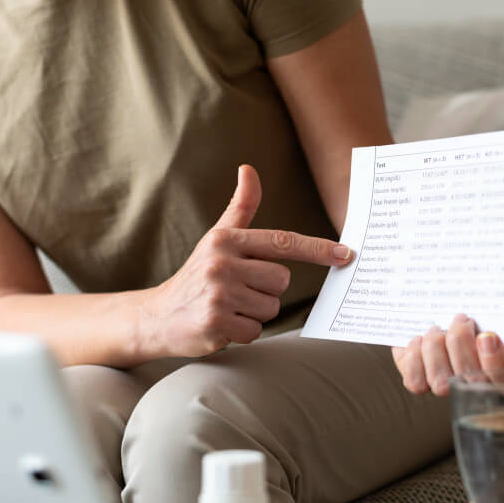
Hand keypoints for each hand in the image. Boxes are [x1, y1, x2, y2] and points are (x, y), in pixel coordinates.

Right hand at [144, 165, 352, 357]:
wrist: (157, 315)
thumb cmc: (196, 275)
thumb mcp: (217, 238)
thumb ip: (240, 207)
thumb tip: (249, 169)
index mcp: (226, 240)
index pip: (282, 241)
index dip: (317, 249)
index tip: (345, 254)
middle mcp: (221, 263)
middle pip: (281, 281)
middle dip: (266, 291)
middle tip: (238, 292)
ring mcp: (218, 293)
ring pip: (270, 308)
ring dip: (254, 313)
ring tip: (229, 308)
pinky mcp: (215, 322)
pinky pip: (255, 331)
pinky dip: (243, 333)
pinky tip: (222, 325)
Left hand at [391, 314, 503, 396]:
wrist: (438, 315)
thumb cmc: (471, 318)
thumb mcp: (492, 316)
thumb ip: (499, 324)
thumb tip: (492, 331)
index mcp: (503, 373)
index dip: (496, 362)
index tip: (486, 336)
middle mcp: (475, 387)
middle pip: (472, 380)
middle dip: (462, 342)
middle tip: (461, 320)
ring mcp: (447, 388)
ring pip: (440, 382)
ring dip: (436, 348)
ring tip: (437, 329)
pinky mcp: (420, 383)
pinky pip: (416, 382)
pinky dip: (415, 357)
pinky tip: (419, 340)